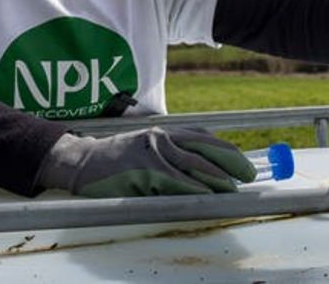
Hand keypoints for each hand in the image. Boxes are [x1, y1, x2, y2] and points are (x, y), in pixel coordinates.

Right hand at [37, 127, 256, 196]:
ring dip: (215, 179)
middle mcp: (161, 138)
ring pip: (192, 166)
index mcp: (165, 133)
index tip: (244, 164)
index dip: (227, 152)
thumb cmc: (117, 159)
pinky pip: (173, 182)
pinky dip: (191, 189)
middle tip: (247, 176)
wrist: (81, 161)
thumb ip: (172, 156)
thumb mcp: (147, 148)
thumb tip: (206, 173)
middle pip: (204, 151)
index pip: (205, 139)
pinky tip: (205, 196)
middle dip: (229, 164)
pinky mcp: (141, 171)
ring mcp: (151, 154)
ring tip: (232, 189)